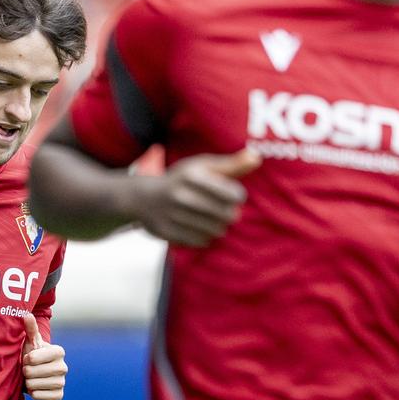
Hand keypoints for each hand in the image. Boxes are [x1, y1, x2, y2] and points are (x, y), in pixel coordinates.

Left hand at [20, 314, 66, 399]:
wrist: (34, 374)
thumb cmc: (31, 355)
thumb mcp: (30, 342)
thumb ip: (30, 329)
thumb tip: (27, 315)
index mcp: (59, 351)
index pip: (34, 357)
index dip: (26, 358)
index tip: (27, 358)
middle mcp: (64, 367)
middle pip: (33, 372)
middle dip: (25, 371)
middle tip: (27, 370)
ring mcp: (62, 382)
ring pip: (35, 385)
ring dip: (28, 382)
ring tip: (30, 378)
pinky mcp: (59, 395)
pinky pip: (40, 396)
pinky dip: (34, 393)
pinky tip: (34, 388)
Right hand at [131, 149, 259, 246]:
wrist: (142, 199)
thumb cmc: (181, 180)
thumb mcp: (202, 166)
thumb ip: (231, 165)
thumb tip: (256, 158)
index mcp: (192, 175)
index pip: (233, 194)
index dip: (238, 196)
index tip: (232, 195)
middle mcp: (180, 195)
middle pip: (227, 214)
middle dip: (229, 213)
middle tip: (223, 210)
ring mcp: (172, 215)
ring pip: (215, 230)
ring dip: (218, 226)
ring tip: (211, 218)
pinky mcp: (167, 232)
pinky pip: (201, 241)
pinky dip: (204, 237)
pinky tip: (198, 227)